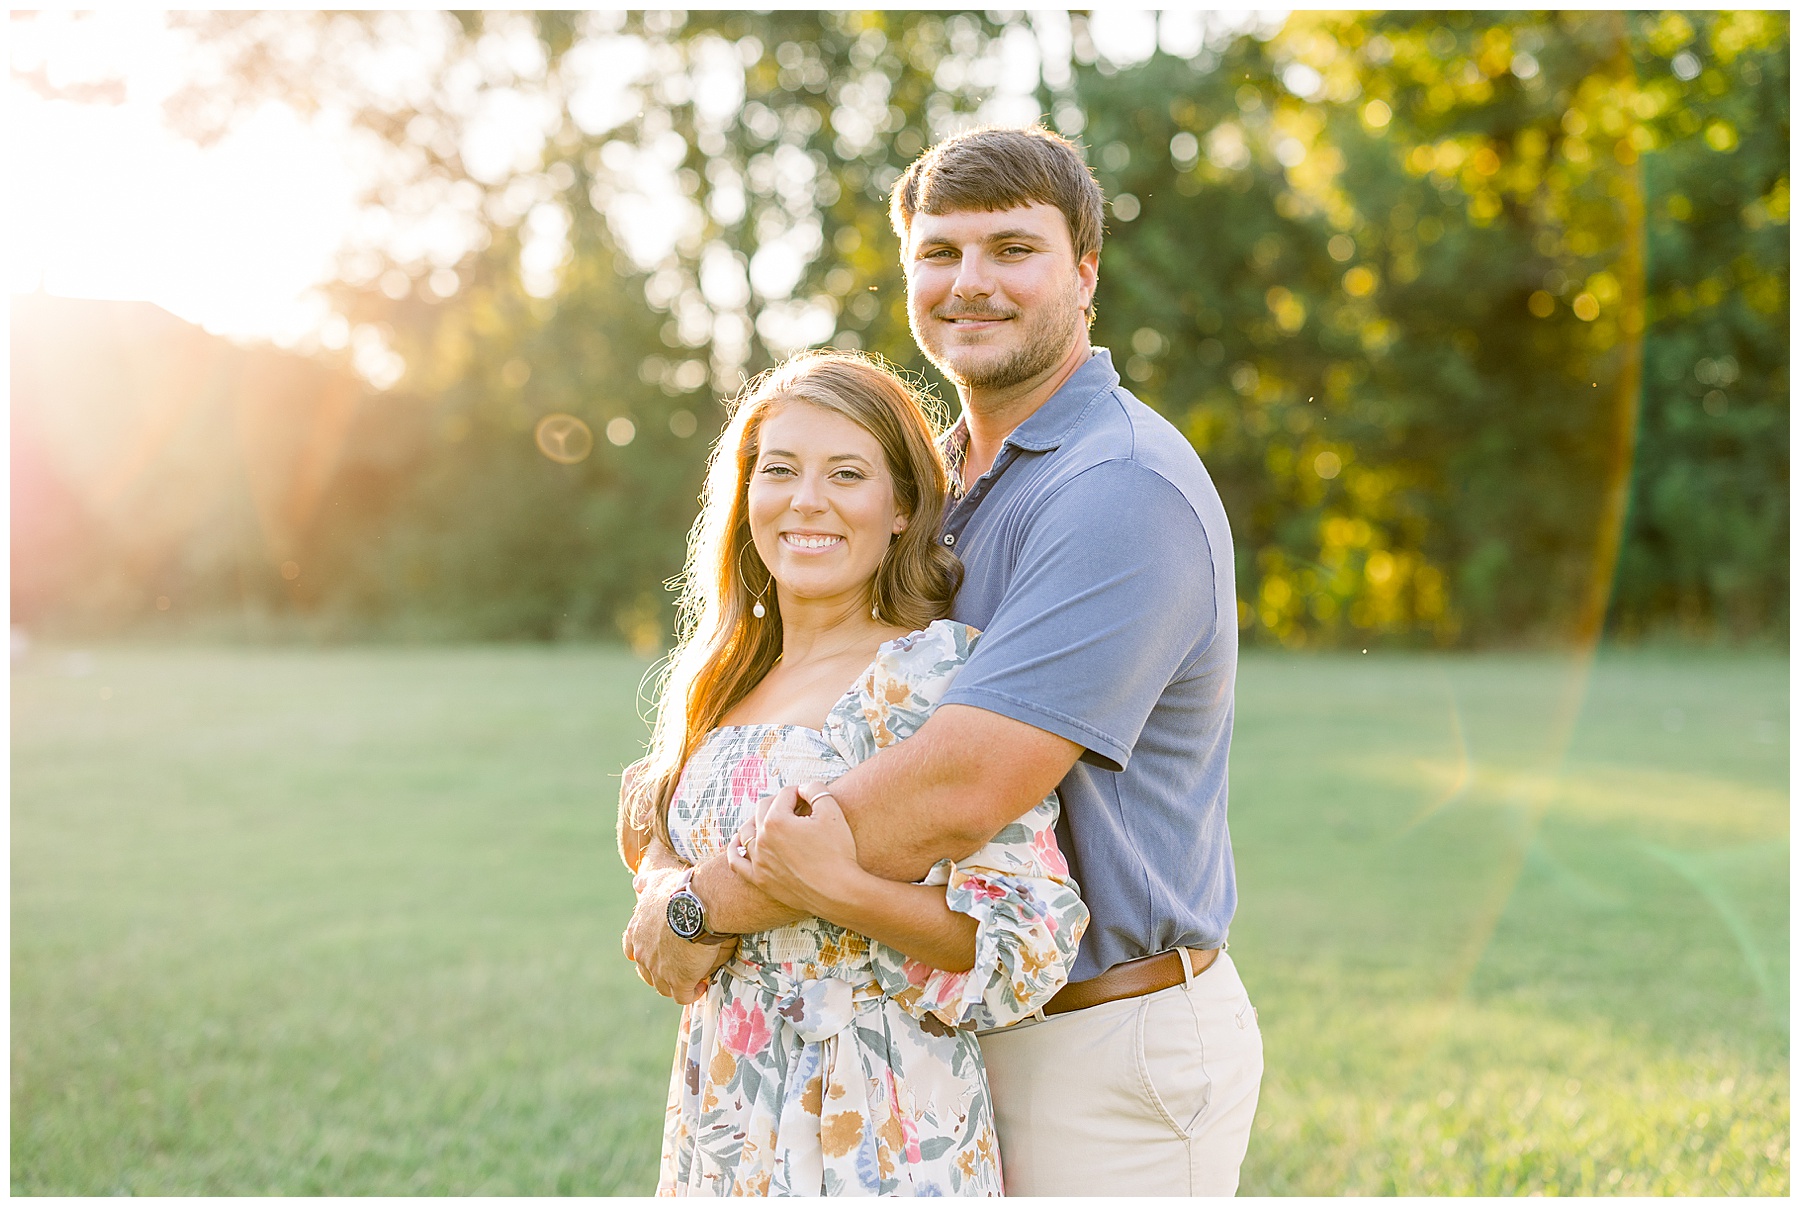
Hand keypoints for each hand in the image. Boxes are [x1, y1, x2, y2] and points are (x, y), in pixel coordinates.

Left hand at [622, 863, 734, 1003]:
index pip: (632, 950)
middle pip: (647, 973)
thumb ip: (646, 883)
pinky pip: (683, 996)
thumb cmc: (677, 890)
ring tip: (694, 977)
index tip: (657, 952)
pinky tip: (702, 985)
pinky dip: (692, 993)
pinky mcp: (679, 981)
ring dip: (677, 984)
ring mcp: (659, 970)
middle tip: (678, 967)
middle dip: (661, 972)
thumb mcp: (657, 880)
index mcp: (637, 932)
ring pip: (664, 987)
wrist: (694, 906)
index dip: (643, 953)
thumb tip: (637, 882)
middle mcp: (643, 954)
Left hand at [729, 783, 866, 919]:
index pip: (785, 795)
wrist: (838, 892)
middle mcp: (762, 839)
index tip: (811, 797)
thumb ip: (815, 790)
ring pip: (747, 833)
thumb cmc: (838, 852)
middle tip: (796, 806)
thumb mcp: (832, 811)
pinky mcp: (760, 879)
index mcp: (776, 820)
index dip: (800, 792)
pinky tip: (738, 842)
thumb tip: (804, 788)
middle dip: (780, 803)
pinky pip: (737, 862)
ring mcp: (758, 861)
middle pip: (764, 809)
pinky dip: (735, 849)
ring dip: (757, 821)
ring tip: (768, 819)